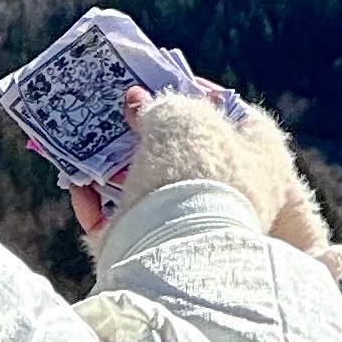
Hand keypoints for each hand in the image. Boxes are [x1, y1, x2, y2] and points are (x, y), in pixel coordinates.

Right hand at [70, 86, 341, 263]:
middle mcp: (241, 195)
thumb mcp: (178, 116)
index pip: (234, 114)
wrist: (183, 241)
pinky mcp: (163, 255)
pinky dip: (99, 206)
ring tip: (88, 146)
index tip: (163, 85)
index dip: (197, 95)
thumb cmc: (195, 164)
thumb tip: (136, 101)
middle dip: (150, 137)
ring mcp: (202, 228)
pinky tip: (78, 185)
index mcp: (264, 156)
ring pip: (152, 192)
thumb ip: (157, 105)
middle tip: (120, 116)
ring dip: (118, 170)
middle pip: (188, 156)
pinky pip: (125, 224)